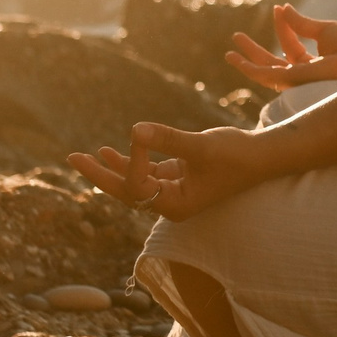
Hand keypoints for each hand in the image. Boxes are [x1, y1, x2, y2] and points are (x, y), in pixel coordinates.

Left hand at [70, 123, 269, 221]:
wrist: (263, 156)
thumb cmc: (236, 155)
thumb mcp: (200, 146)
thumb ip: (167, 139)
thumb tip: (134, 130)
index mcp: (176, 206)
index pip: (139, 186)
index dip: (131, 161)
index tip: (139, 133)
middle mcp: (171, 203)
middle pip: (126, 192)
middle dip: (99, 175)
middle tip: (72, 159)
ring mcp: (174, 191)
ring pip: (134, 181)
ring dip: (111, 168)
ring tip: (85, 156)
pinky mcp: (178, 177)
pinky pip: (146, 172)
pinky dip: (130, 160)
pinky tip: (109, 152)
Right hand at [226, 3, 336, 91]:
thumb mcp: (323, 30)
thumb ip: (301, 23)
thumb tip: (284, 7)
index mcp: (311, 64)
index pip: (290, 45)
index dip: (283, 26)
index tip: (279, 7)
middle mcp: (303, 75)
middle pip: (272, 63)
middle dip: (254, 51)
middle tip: (237, 36)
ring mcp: (298, 80)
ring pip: (265, 73)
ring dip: (246, 62)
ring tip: (230, 51)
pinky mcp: (295, 80)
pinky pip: (269, 76)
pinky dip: (253, 69)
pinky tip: (240, 60)